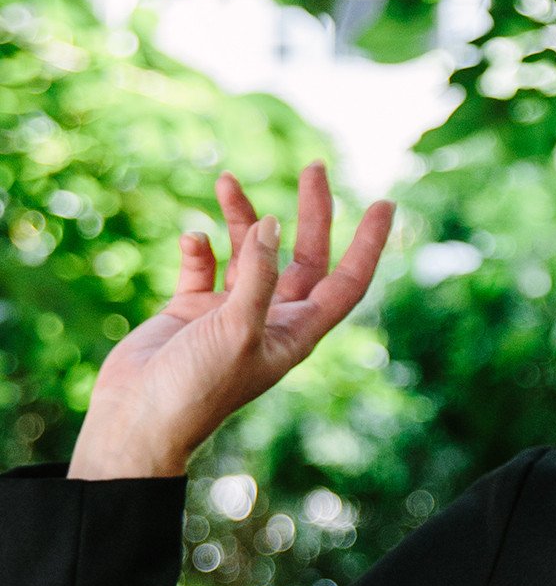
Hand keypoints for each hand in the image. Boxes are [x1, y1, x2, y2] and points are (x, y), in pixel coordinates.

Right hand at [69, 162, 394, 478]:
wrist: (140, 418)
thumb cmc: (197, 387)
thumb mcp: (236, 329)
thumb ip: (256, 276)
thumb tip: (272, 223)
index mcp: (297, 334)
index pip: (346, 283)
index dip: (368, 246)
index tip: (386, 203)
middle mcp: (270, 321)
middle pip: (304, 258)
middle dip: (311, 214)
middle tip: (315, 167)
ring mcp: (231, 314)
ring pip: (249, 254)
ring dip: (242, 218)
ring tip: (227, 180)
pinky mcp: (192, 310)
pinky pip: (203, 267)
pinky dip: (199, 248)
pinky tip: (192, 239)